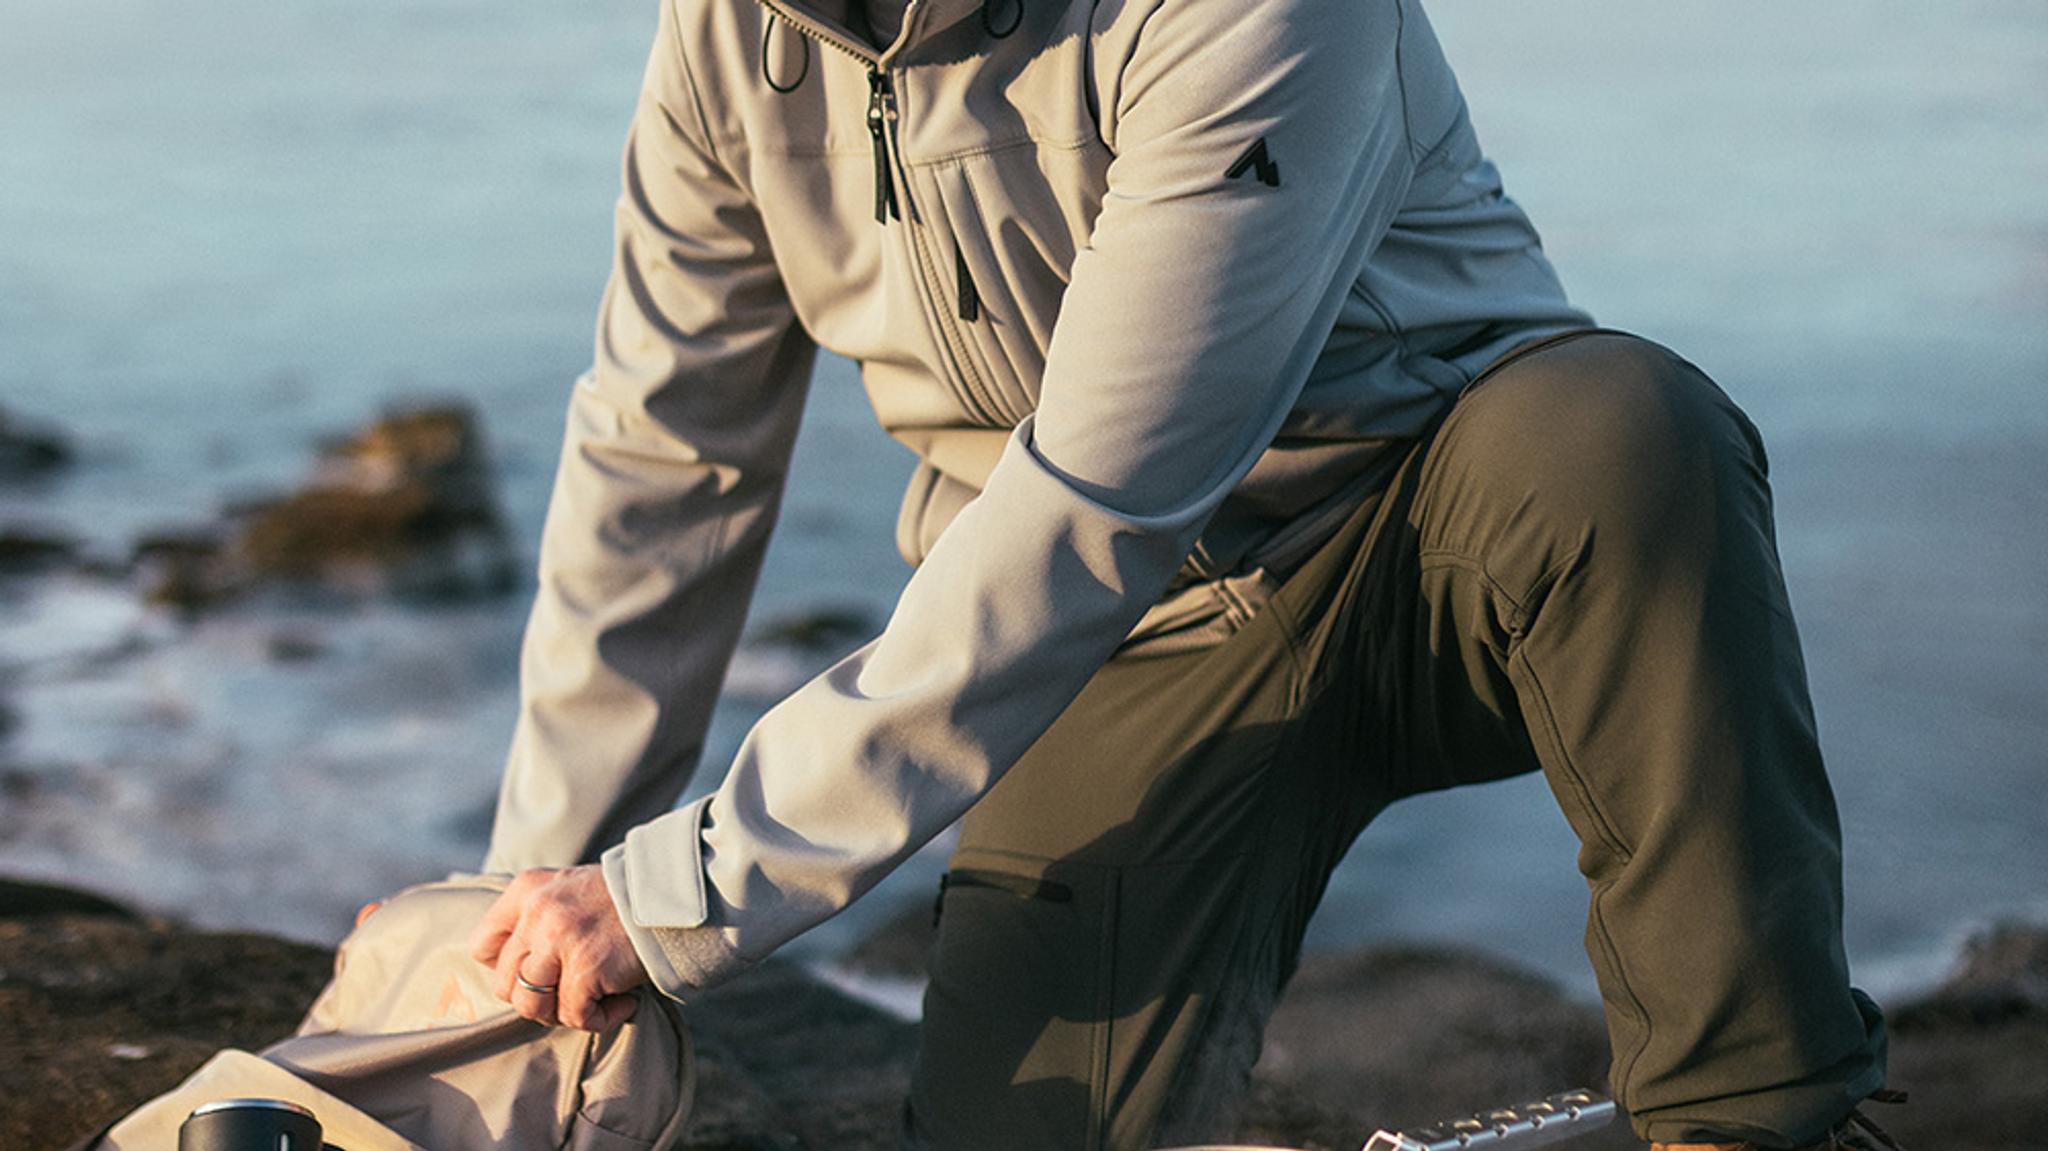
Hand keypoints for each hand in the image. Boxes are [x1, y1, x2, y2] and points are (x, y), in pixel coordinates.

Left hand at [469, 865, 647, 1031]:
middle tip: (570, 991)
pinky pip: (573, 1016)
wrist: (674, 893)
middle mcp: (537, 912)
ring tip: (590, 1001)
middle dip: (535, 997)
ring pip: (529, 1004)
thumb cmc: (623, 898)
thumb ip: (538, 916)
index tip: (538, 970)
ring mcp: (560, 939)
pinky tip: (622, 1003)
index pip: (482, 945)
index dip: (505, 968)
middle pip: (504, 983)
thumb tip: (518, 970)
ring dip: (560, 1012)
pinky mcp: (587, 967)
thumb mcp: (568, 888)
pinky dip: (599, 1019)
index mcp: (526, 889)